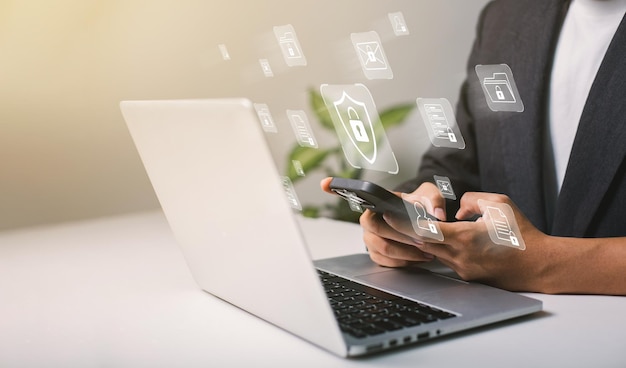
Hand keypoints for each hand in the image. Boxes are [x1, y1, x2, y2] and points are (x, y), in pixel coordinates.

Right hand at [320, 178, 445, 266]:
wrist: (422, 223)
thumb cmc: (420, 206)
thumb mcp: (430, 196)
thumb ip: (434, 200)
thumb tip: (436, 214)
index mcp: (375, 203)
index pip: (354, 194)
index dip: (337, 187)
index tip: (325, 183)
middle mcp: (368, 221)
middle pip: (378, 232)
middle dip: (401, 238)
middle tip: (422, 240)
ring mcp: (370, 239)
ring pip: (384, 250)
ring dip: (406, 253)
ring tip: (426, 252)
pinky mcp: (377, 254)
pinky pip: (387, 263)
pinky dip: (404, 262)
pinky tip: (417, 258)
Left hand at [385, 191, 546, 290]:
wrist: (539, 266)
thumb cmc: (522, 234)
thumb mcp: (500, 204)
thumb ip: (473, 199)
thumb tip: (457, 209)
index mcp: (464, 238)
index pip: (425, 231)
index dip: (403, 223)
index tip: (388, 215)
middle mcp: (459, 257)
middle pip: (422, 243)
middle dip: (404, 232)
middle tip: (389, 218)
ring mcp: (461, 269)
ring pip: (433, 252)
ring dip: (422, 240)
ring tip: (412, 225)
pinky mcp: (466, 276)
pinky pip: (446, 259)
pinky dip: (439, 249)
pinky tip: (441, 239)